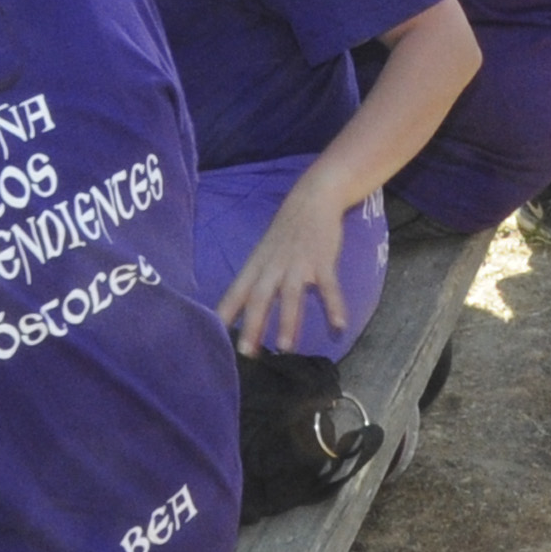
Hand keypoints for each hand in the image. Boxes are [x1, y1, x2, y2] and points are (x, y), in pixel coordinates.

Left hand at [216, 171, 351, 355]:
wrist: (313, 197)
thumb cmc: (286, 231)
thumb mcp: (266, 253)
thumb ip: (259, 282)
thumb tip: (247, 315)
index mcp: (257, 265)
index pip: (236, 292)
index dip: (224, 314)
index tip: (211, 337)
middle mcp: (273, 266)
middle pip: (259, 297)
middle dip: (251, 325)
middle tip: (245, 354)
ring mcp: (298, 263)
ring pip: (290, 295)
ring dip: (287, 321)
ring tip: (284, 348)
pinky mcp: (322, 260)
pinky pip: (328, 286)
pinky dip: (334, 305)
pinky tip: (338, 325)